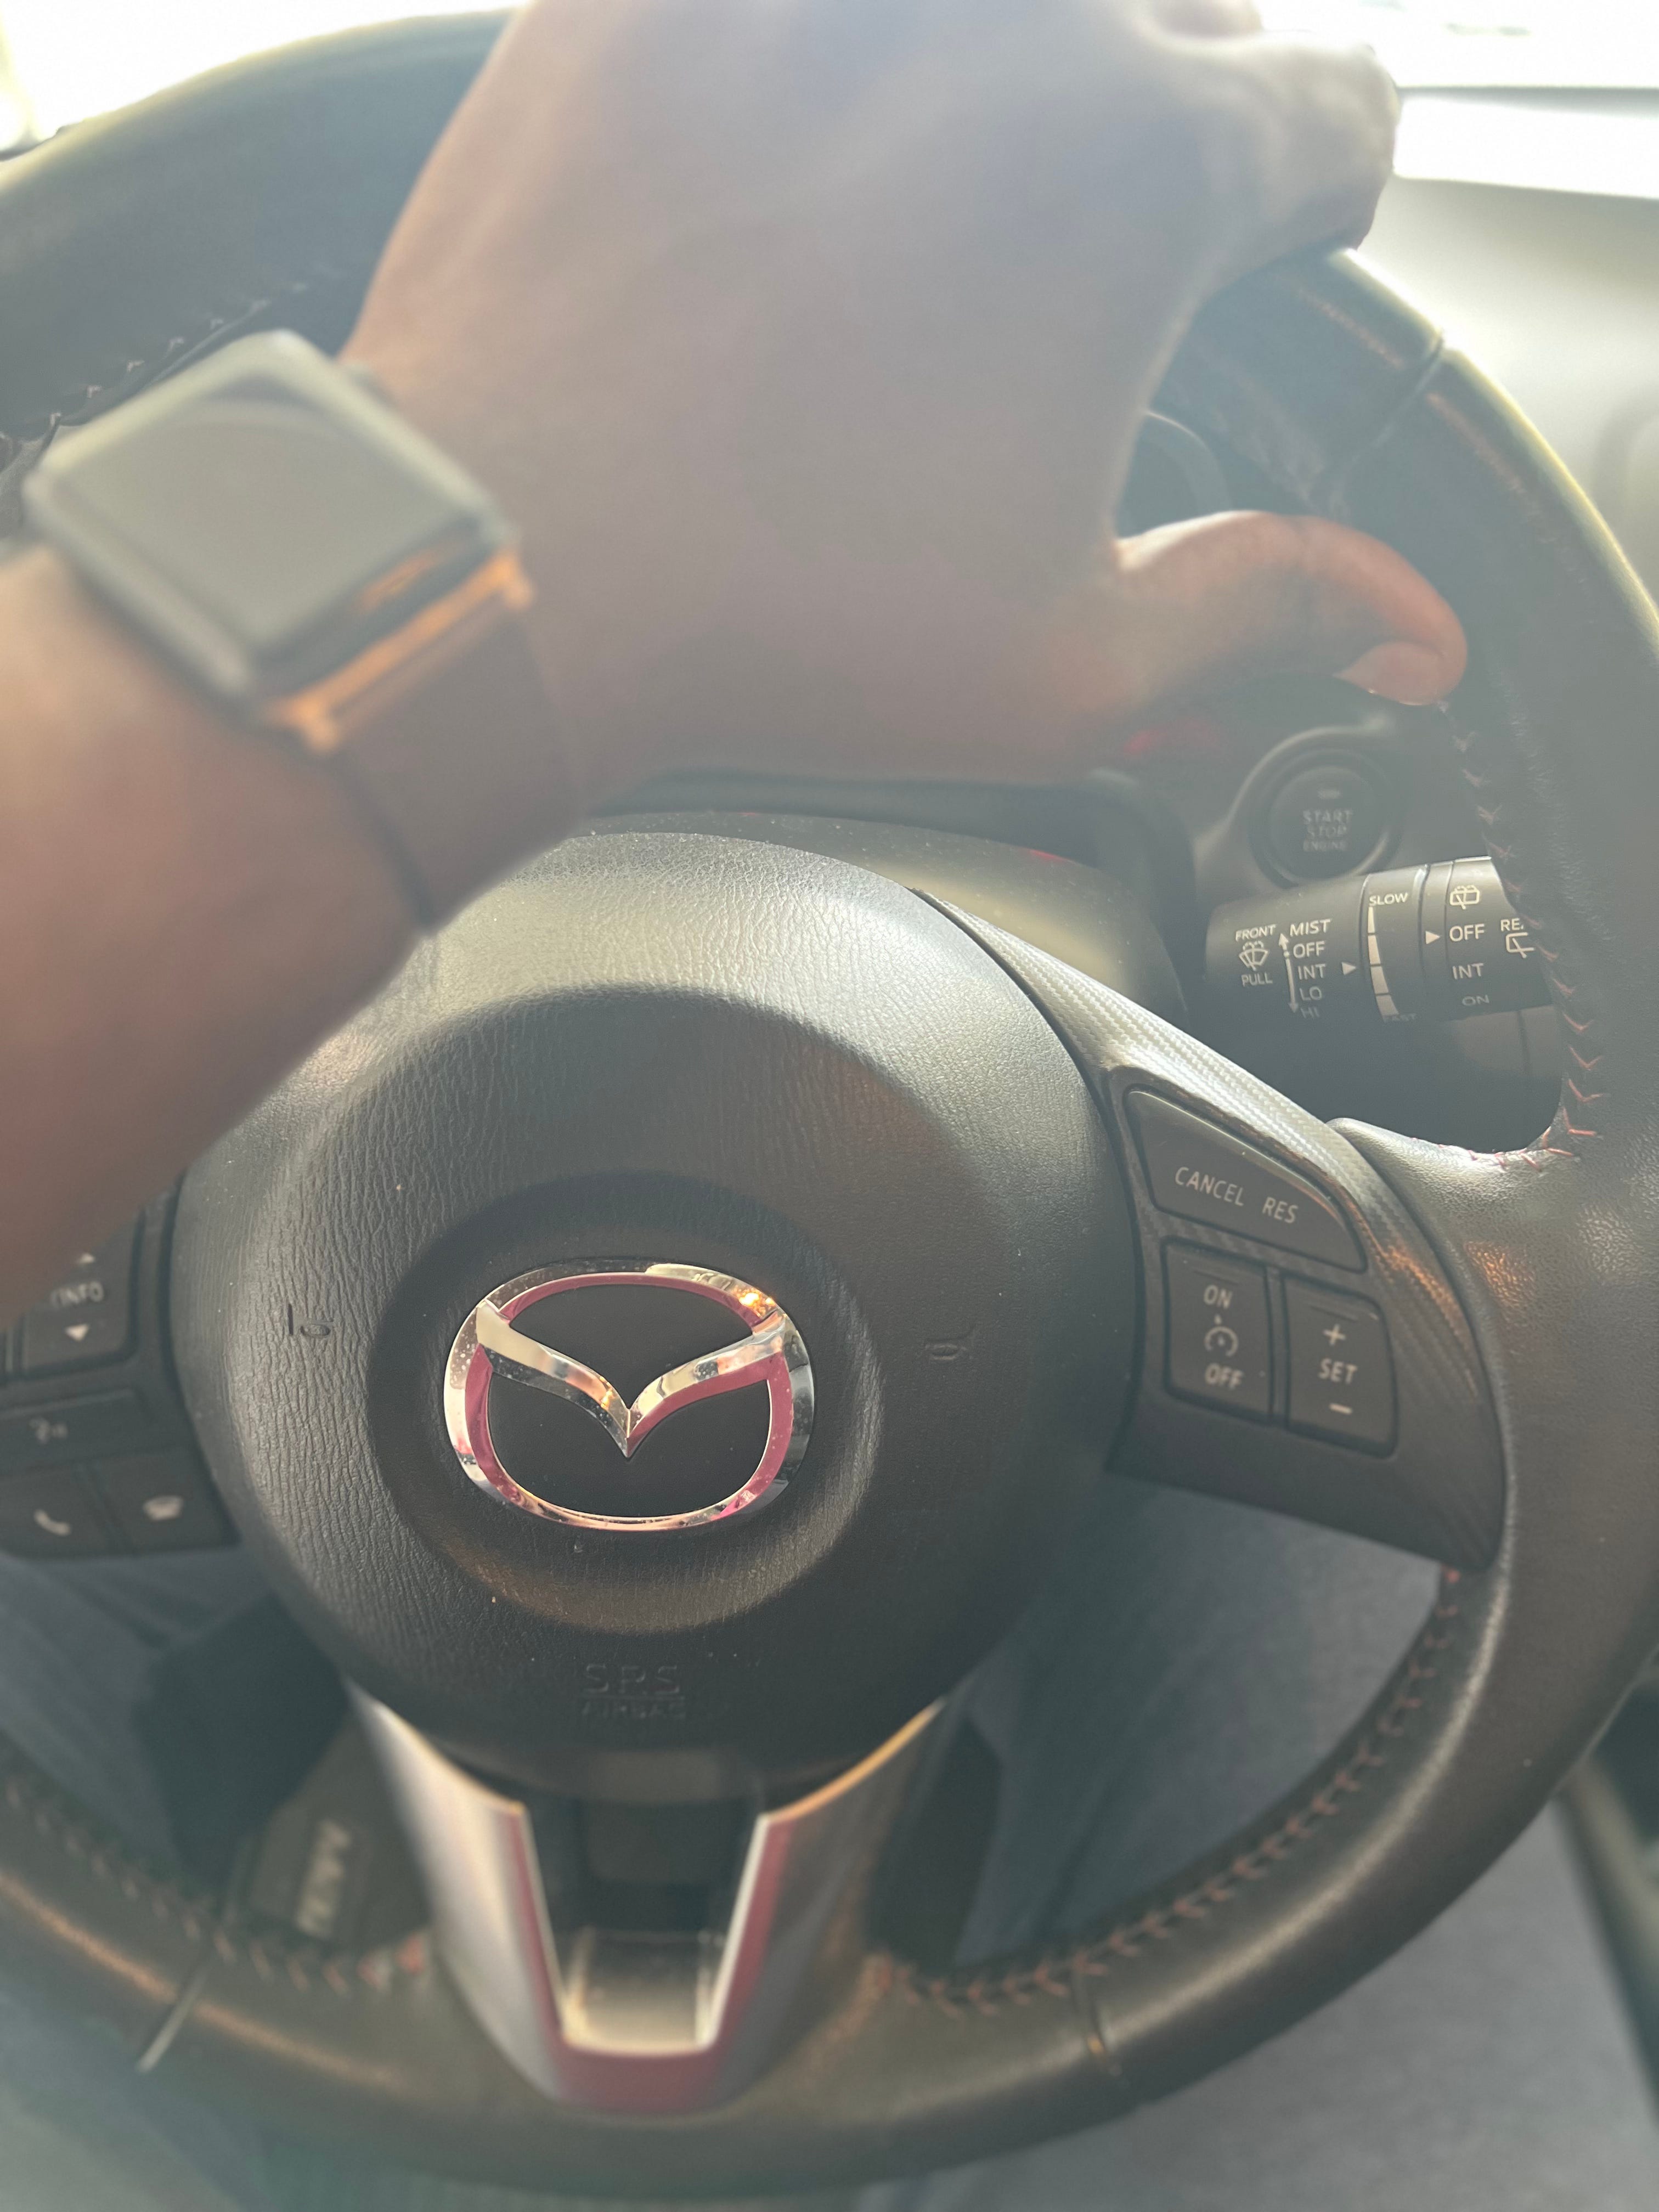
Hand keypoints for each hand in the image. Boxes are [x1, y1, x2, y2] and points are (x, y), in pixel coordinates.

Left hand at [349, 0, 1464, 810]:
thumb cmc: (779, 619)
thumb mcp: (1070, 661)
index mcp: (1146, 170)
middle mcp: (1008, 22)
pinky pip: (808, 1)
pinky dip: (832, 65)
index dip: (1314, 195)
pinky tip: (798, 173)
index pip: (1334, 110)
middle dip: (1173, 122)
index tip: (1262, 250)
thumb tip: (1397, 616)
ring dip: (1013, 77)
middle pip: (1183, 17)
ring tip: (937, 208)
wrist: (509, 560)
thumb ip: (1266, 601)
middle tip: (1084, 256)